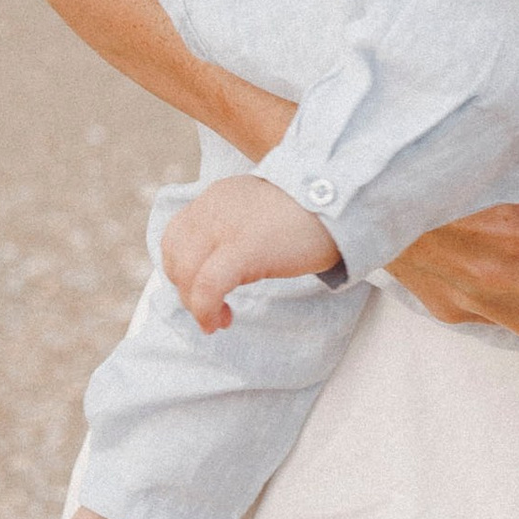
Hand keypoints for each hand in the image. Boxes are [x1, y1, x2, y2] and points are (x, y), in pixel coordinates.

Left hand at [161, 176, 341, 333]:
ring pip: (186, 273)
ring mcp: (226, 228)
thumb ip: (236, 227)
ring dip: (194, 304)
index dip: (182, 269)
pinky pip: (207, 286)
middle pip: (175, 256)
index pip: (176, 235)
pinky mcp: (243, 249)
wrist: (342, 201)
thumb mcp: (261, 211)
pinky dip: (205, 309)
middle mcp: (213, 208)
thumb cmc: (312, 214)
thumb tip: (223, 263)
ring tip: (217, 319)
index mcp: (217, 197)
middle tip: (211, 308)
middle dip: (186, 289)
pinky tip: (219, 321)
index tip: (201, 289)